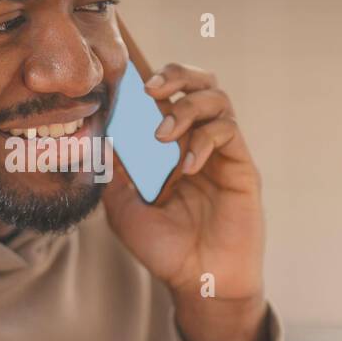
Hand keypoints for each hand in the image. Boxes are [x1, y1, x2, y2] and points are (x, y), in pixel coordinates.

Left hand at [102, 62, 270, 340]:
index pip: (158, 95)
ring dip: (186, 107)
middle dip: (173, 73)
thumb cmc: (163, 247)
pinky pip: (227, 130)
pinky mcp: (240, 163)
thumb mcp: (123, 209)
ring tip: (163, 135)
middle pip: (195, 80)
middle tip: (150, 88)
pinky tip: (188, 166)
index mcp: (164, 143)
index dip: (144, 72)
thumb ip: (113, 171)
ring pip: (214, 96)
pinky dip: (204, 140)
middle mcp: (193, 138)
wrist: (200, 280)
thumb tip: (102, 133)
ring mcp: (219, 148)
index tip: (122, 60)